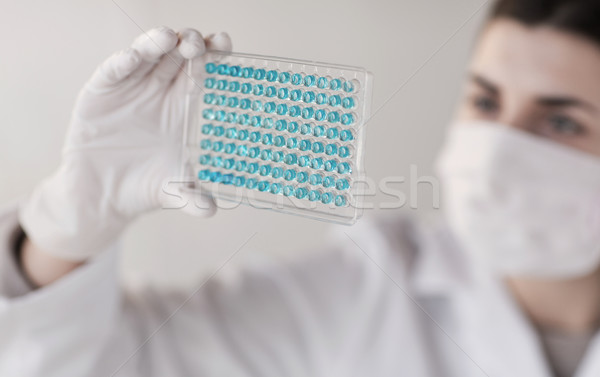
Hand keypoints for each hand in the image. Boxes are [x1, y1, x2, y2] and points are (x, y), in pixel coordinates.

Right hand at [19, 27, 231, 260]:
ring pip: (145, 56)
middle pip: (176, 56)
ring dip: (155, 43)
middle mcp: (158, 90)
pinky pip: (111, 73)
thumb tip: (211, 212)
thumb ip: (191, 198)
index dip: (213, 54)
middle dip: (188, 45)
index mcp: (182, 105)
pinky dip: (120, 64)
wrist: (104, 197)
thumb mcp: (172, 191)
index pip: (201, 71)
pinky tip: (130, 59)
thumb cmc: (145, 187)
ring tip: (167, 38)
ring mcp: (129, 88)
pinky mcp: (100, 94)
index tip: (224, 42)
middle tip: (197, 43)